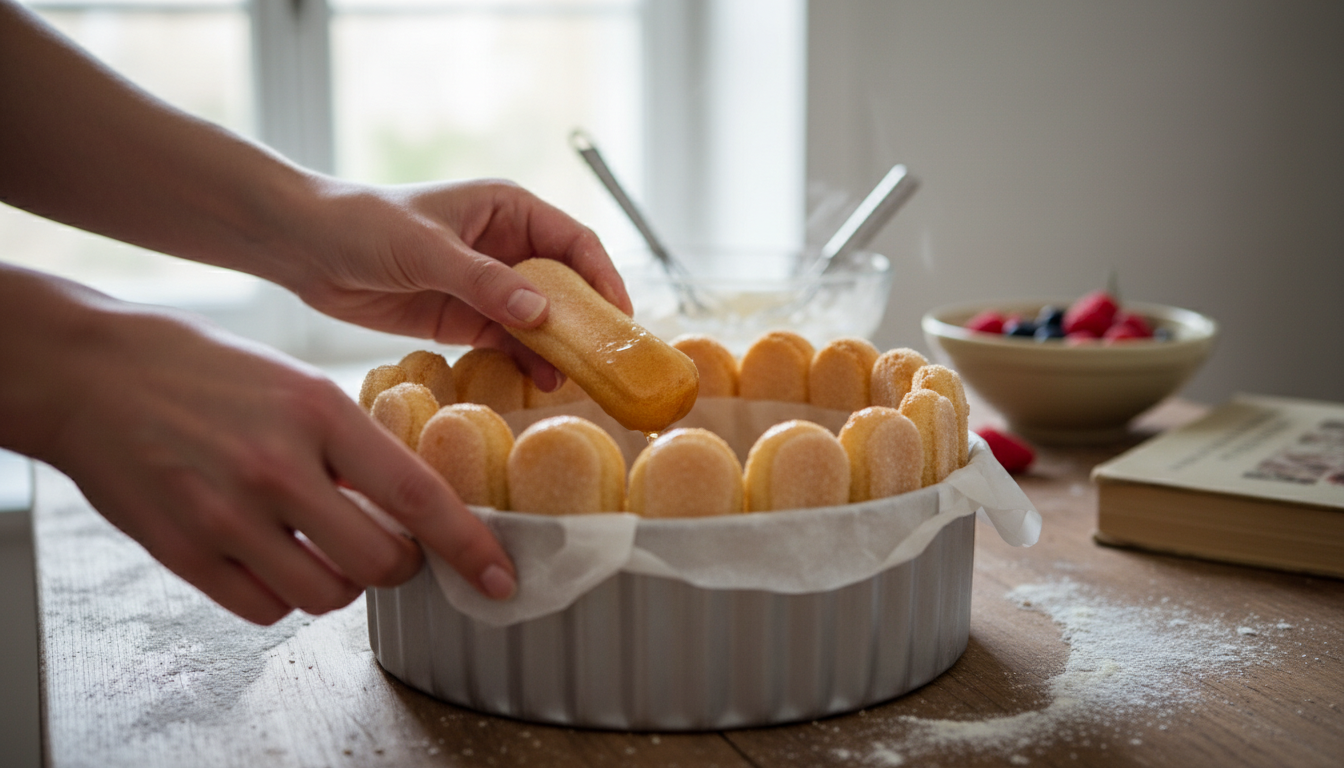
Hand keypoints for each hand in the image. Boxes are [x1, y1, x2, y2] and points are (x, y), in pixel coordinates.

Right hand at [1, 266, 515, 623]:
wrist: (95, 374)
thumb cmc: (209, 373)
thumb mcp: (299, 384)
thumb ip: (353, 443)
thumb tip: (412, 503)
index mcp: (319, 412)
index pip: (416, 496)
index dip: (468, 546)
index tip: (500, 577)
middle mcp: (277, 466)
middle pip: (379, 561)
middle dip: (399, 566)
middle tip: (389, 549)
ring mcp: (226, 513)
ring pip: (325, 594)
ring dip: (339, 582)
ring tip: (321, 547)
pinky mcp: (181, 550)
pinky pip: (264, 608)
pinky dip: (282, 596)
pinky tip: (272, 557)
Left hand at [280, 177, 633, 389]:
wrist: (306, 249)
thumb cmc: (365, 225)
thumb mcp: (427, 249)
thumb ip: (484, 282)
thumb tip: (541, 314)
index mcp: (509, 210)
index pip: (575, 243)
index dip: (603, 278)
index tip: (620, 316)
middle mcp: (508, 247)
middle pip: (566, 286)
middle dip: (587, 321)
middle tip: (608, 359)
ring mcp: (489, 287)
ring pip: (541, 321)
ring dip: (558, 349)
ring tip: (572, 381)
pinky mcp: (466, 320)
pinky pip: (510, 343)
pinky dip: (526, 363)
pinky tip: (537, 384)